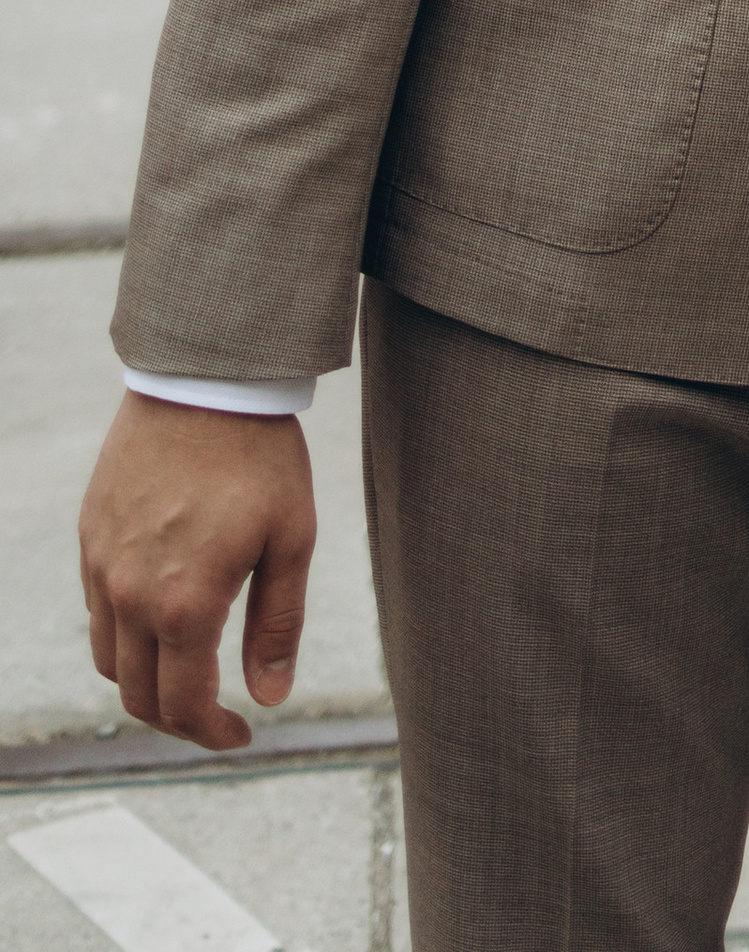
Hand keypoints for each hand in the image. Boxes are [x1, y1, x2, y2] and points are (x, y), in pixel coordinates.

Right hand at [78, 393, 315, 751]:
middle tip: (217, 713)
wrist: (205, 380)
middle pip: (138, 696)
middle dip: (178, 719)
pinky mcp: (90, 536)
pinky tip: (164, 614)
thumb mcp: (292, 540)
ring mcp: (102, 566)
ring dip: (145, 681)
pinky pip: (97, 610)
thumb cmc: (260, 457)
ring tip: (190, 670)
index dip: (212, 733)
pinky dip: (125, 634)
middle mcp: (130, 595)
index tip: (241, 735)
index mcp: (184, 604)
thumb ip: (277, 626)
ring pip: (109, 659)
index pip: (184, 703)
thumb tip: (269, 696)